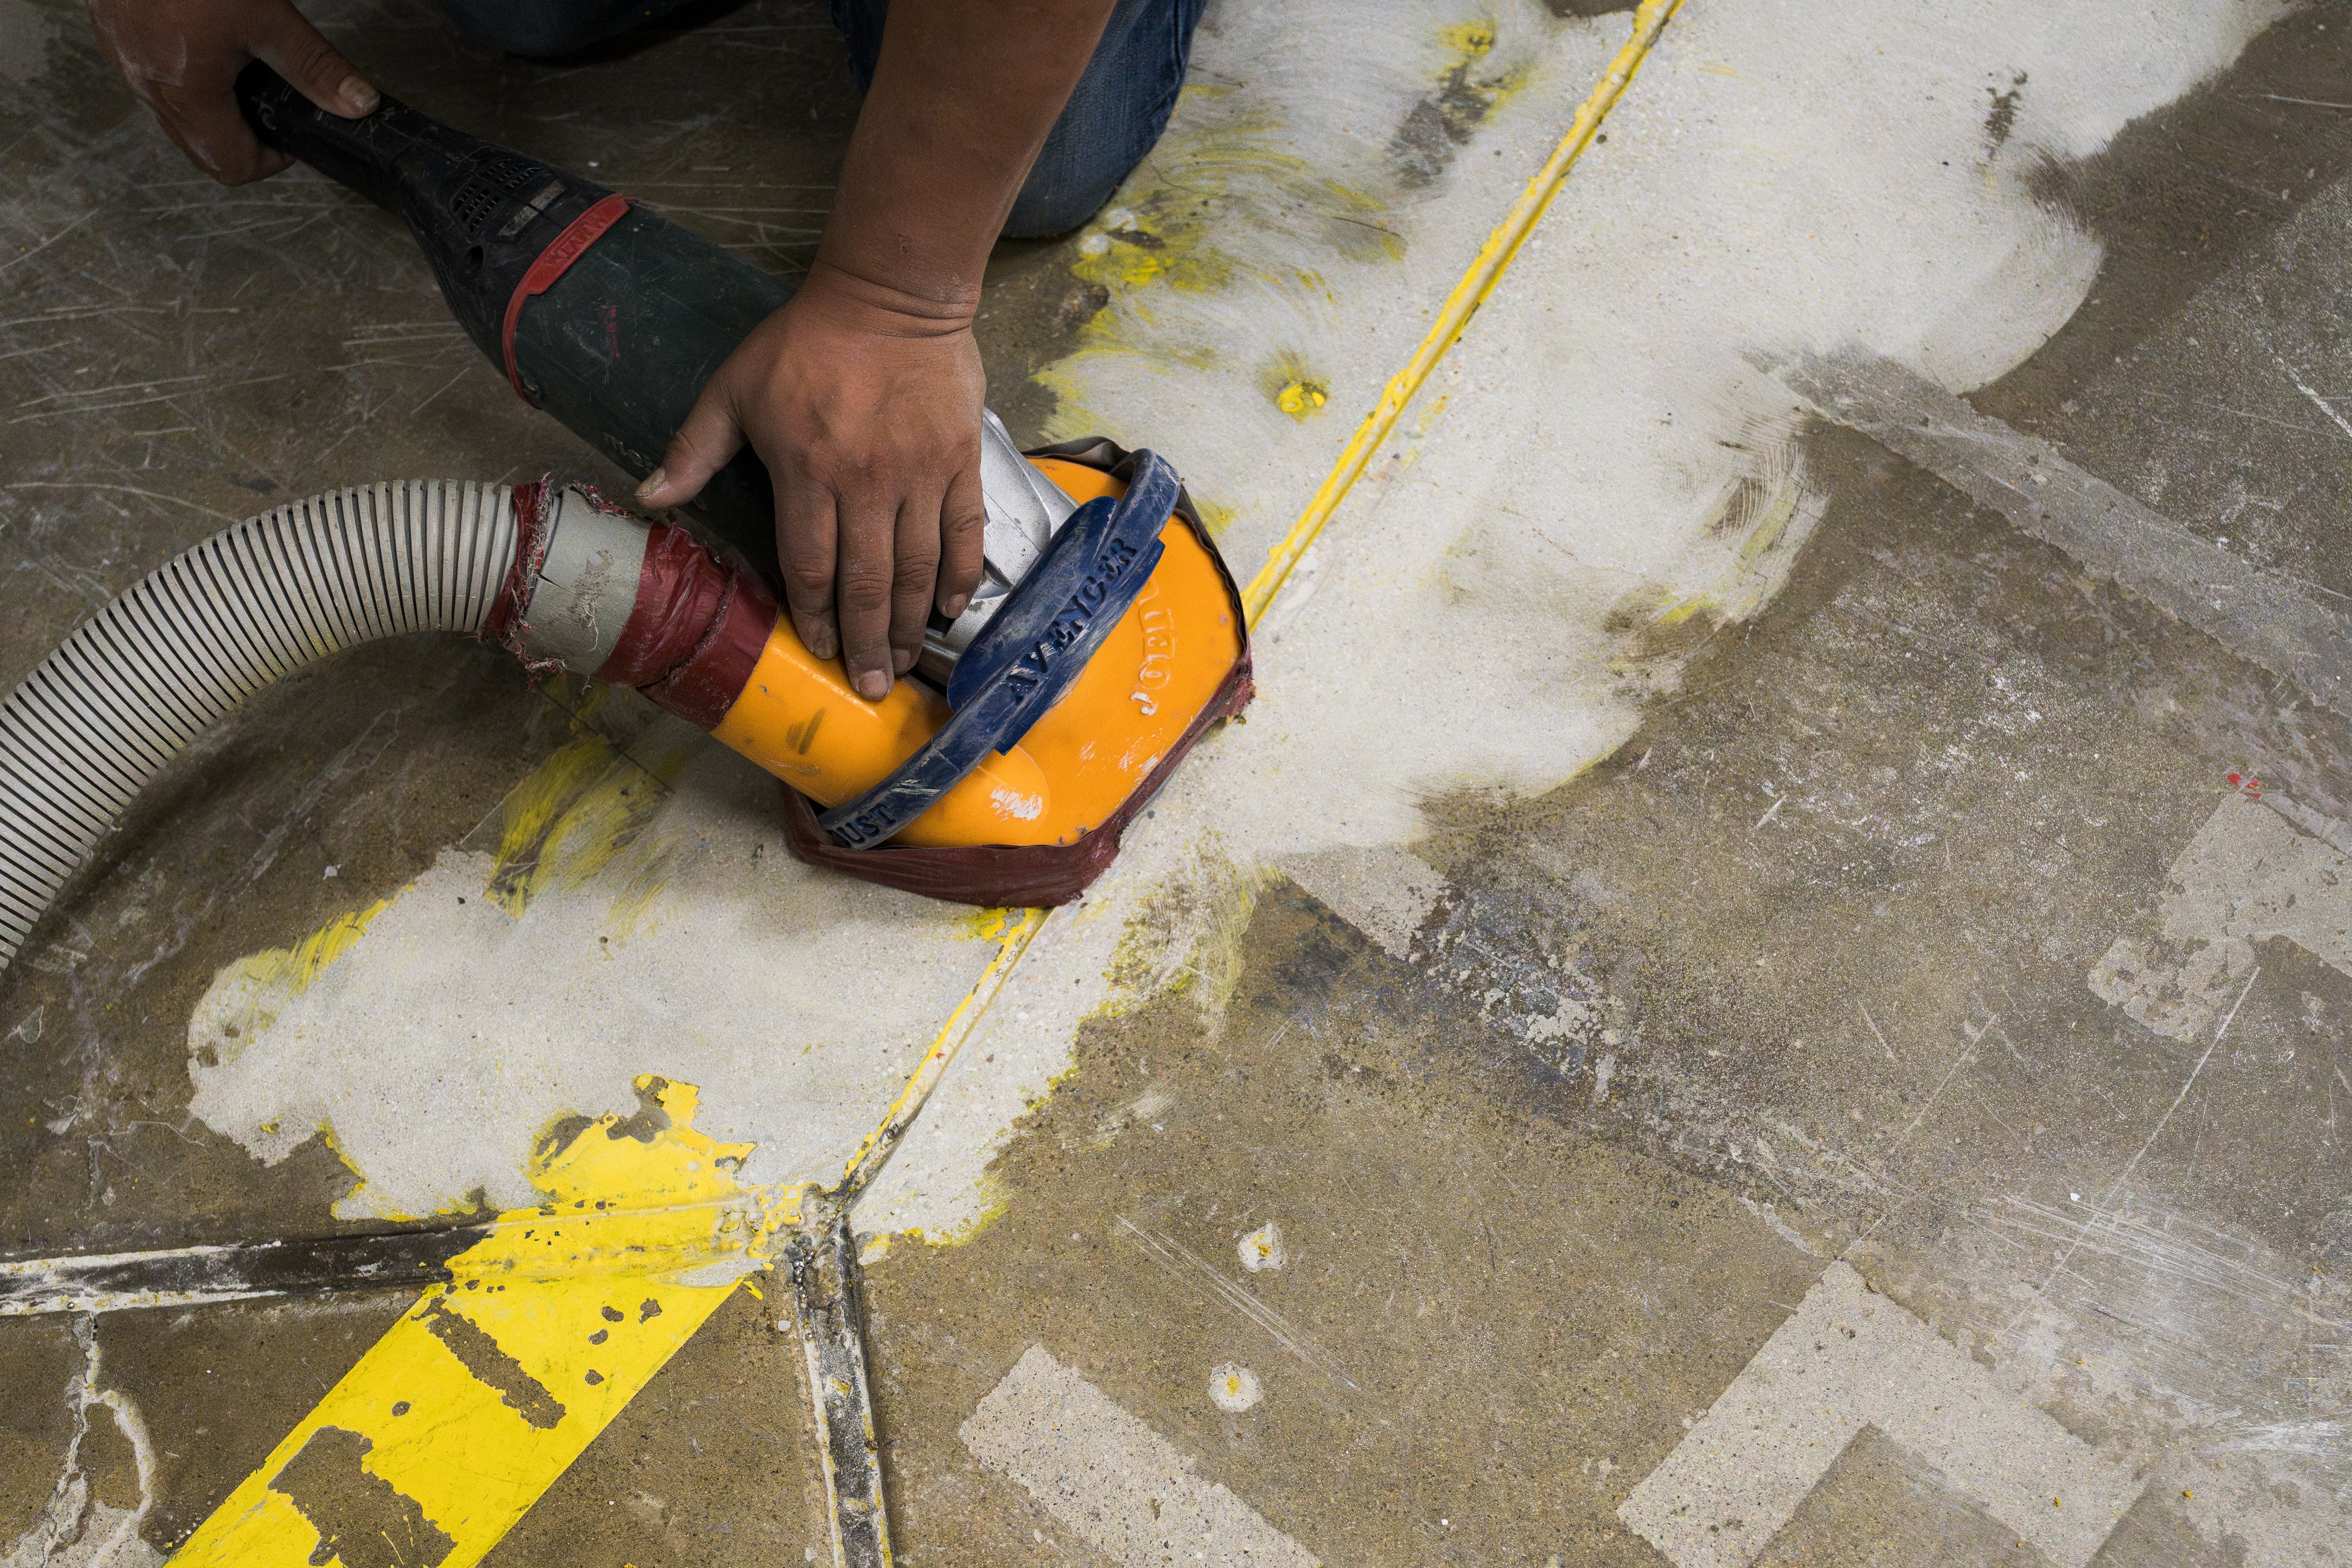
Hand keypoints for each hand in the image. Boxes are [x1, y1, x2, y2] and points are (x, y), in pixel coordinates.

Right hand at [87, 0, 377, 184]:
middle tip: (272, 103)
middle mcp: (147, 88)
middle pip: (203, 150)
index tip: (291, 133)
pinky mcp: (115, 38)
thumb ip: (314, 66)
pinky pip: (154, 81)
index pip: (232, 167)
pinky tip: (205, 44)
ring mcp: (125, 64)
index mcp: (185, 94)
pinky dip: (186, 79)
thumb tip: (358, 105)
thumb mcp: (267, 16)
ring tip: (241, 69)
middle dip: (244, 138)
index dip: (272, 160)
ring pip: (176, 118)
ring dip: (215, 110)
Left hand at [635, 262, 987, 701]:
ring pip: (918, 569)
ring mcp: (919, 476)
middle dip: (866, 642)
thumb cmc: (806, 342)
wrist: (891, 296)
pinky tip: (952, 609)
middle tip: (869, 686)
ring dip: (910, 623)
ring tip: (904, 661)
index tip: (819, 648)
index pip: (811, 565)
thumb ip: (694, 448)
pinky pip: (964, 533)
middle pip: (868, 583)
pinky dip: (961, 576)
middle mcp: (867, 484)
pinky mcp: (958, 462)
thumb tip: (649, 498)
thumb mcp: (735, 387)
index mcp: (808, 471)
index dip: (815, 616)